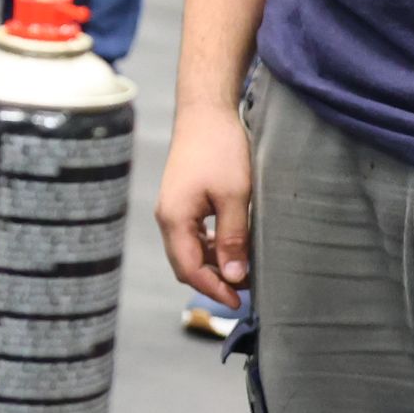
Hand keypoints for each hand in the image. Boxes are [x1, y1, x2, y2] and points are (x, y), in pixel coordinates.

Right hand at [156, 101, 252, 310]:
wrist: (206, 110)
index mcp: (175, 219)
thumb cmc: (221, 148)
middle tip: (246, 290)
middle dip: (213, 281)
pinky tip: (233, 245)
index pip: (189, 270)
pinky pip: (192, 235)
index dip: (214, 290)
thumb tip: (235, 278)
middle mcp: (167, 217)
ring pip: (189, 251)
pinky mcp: (182, 200)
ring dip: (213, 264)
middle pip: (185, 264)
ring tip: (244, 270)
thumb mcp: (235, 196)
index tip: (240, 302)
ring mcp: (173, 208)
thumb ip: (233, 239)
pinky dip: (211, 247)